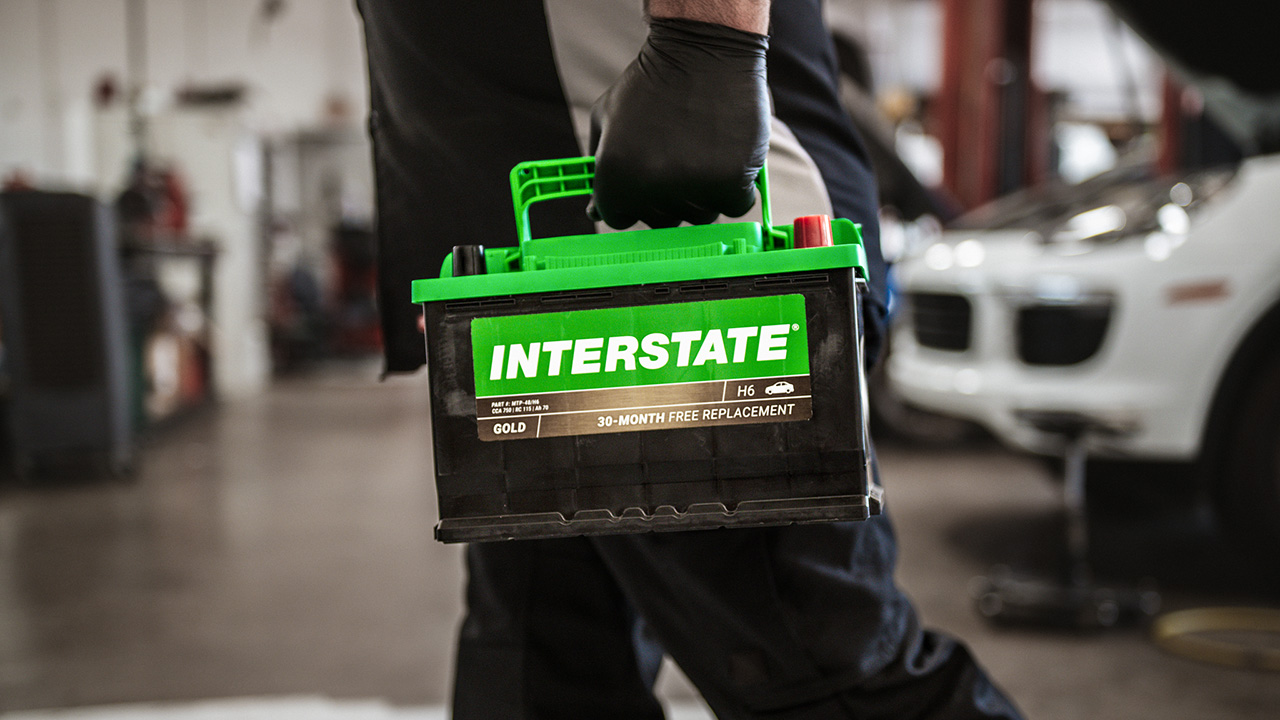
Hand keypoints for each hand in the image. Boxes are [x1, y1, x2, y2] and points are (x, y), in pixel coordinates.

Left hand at [588, 18, 769, 229]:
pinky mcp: (733, 180)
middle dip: (665, 198)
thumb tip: (596, 209)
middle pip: (661, 221)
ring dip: (701, 194)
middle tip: (675, 162)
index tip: (642, 183)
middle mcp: (653, 187)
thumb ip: (596, 164)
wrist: (703, 51)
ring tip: (701, 153)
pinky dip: (734, 188)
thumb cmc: (652, 81)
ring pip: (700, 216)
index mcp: (616, 175)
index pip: (618, 218)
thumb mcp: (606, 117)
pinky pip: (735, 204)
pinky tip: (726, 158)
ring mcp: (695, 187)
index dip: (629, 200)